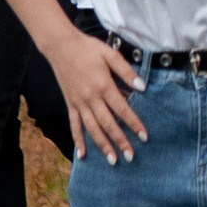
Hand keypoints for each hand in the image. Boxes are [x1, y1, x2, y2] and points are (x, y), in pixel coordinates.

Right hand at [59, 27, 149, 165]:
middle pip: (108, 124)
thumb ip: (127, 72)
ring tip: (112, 160)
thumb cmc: (89, 48)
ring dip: (102, 145)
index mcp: (103, 85)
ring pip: (91, 128)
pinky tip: (82, 154)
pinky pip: (74, 125)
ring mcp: (78, 102)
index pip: (122, 109)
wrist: (61, 46)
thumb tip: (142, 88)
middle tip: (131, 156)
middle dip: (120, 141)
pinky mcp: (69, 104)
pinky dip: (78, 140)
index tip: (144, 136)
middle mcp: (90, 98)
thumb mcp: (111, 55)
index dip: (134, 123)